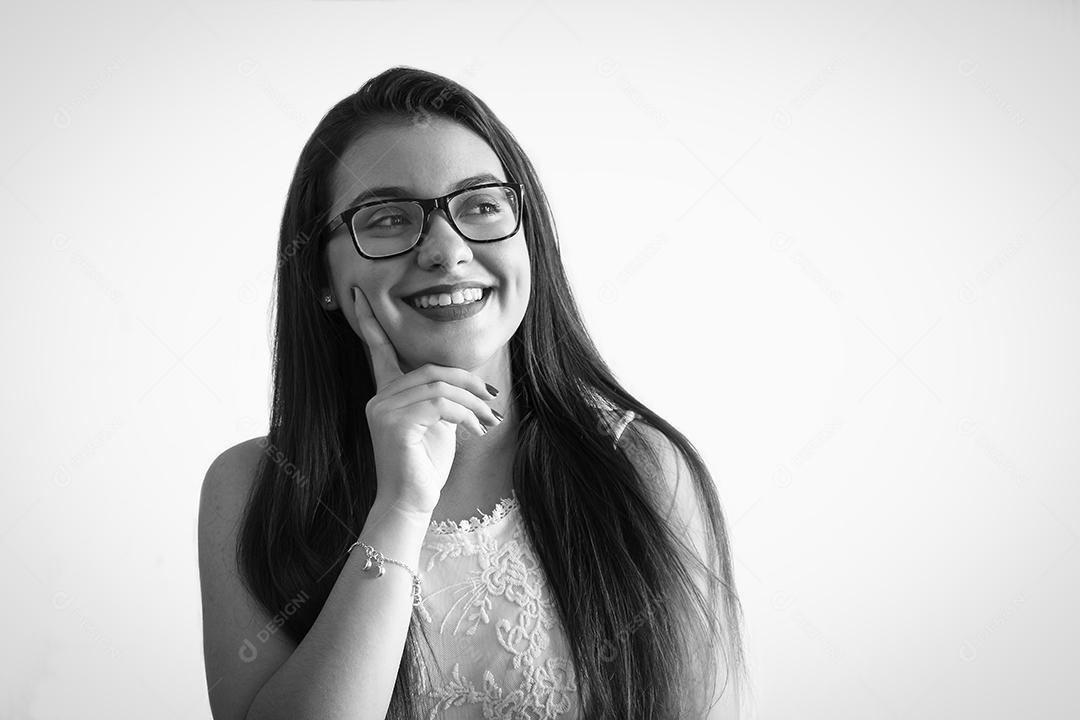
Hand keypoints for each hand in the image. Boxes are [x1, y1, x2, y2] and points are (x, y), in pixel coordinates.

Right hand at [350, 286, 500, 516]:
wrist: (410, 504)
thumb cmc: (424, 468)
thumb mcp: (437, 425)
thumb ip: (441, 399)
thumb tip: (468, 383)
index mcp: (386, 394)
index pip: (379, 351)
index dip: (372, 322)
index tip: (359, 294)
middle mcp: (379, 398)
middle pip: (432, 370)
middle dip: (468, 383)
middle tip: (494, 400)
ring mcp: (383, 410)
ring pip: (439, 386)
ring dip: (473, 402)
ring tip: (490, 420)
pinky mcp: (394, 424)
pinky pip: (439, 405)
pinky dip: (466, 415)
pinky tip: (477, 430)